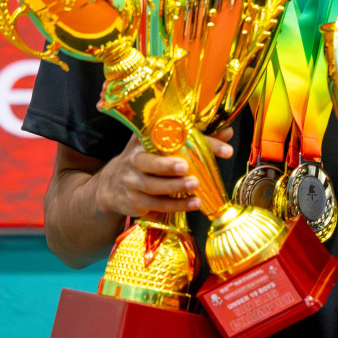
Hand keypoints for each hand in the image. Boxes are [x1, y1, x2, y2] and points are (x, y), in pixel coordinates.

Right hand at [93, 128, 232, 218]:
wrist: (109, 186)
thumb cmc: (146, 159)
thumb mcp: (162, 145)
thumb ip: (195, 138)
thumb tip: (228, 132)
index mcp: (142, 139)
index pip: (165, 136)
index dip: (190, 138)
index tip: (219, 145)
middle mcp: (133, 159)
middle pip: (147, 163)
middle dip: (166, 166)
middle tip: (187, 168)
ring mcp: (131, 182)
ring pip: (152, 187)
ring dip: (175, 189)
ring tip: (196, 188)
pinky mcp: (133, 202)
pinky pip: (155, 205)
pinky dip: (176, 205)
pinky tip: (193, 203)